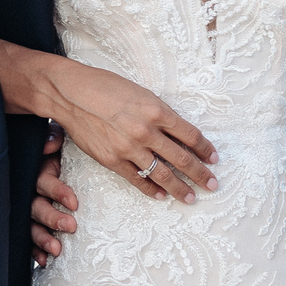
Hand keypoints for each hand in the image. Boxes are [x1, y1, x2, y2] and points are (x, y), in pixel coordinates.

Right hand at [30, 124, 75, 265]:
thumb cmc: (60, 153)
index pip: (43, 183)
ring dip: (43, 239)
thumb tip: (50, 142)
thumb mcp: (57, 141)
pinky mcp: (35, 224)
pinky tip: (45, 261)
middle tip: (71, 226)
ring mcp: (31, 210)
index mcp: (37, 172)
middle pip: (36, 207)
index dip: (57, 191)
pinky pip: (31, 240)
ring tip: (56, 250)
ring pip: (32, 226)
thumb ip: (53, 137)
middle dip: (52, 218)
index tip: (74, 202)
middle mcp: (31, 192)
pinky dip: (36, 251)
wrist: (56, 161)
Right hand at [49, 58, 217, 205]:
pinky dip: (152, 189)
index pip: (191, 135)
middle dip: (201, 174)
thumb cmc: (106, 87)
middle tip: (213, 185)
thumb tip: (177, 134)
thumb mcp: (141, 93)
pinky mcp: (113, 160)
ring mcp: (129, 148)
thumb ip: (160, 114)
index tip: (214, 159)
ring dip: (180, 188)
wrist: (72, 94)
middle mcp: (146, 131)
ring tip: (191, 197)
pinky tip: (162, 195)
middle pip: (182, 159)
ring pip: (162, 174)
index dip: (205, 149)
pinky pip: (137, 180)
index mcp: (157, 110)